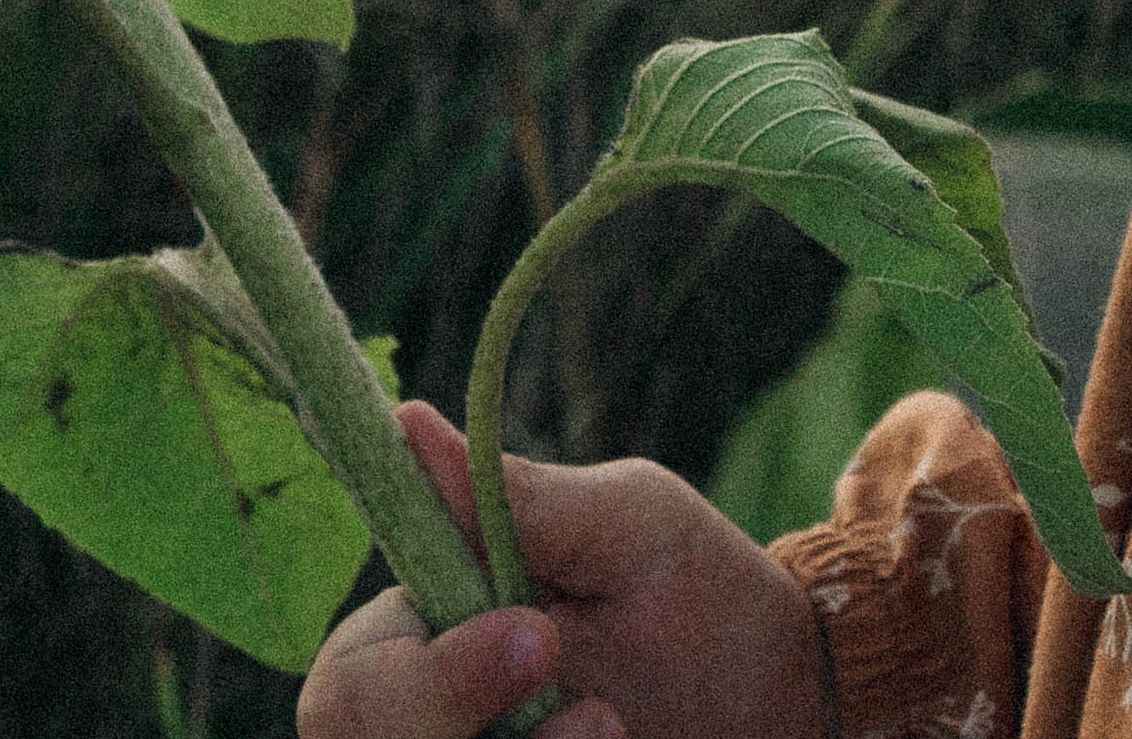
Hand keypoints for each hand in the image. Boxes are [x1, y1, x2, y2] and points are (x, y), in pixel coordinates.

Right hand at [297, 400, 828, 738]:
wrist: (781, 696)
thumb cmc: (695, 588)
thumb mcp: (626, 523)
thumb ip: (516, 497)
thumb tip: (406, 424)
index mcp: (432, 627)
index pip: (350, 678)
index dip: (421, 681)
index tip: (539, 638)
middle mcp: (429, 716)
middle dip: (460, 728)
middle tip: (595, 712)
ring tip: (616, 731)